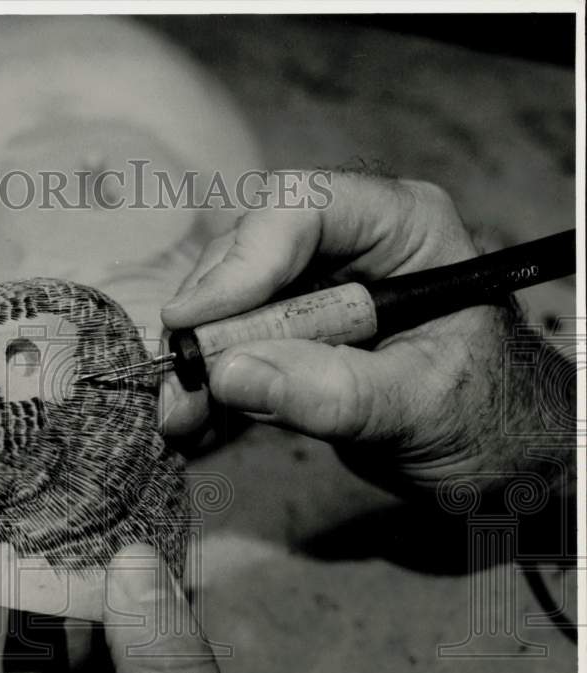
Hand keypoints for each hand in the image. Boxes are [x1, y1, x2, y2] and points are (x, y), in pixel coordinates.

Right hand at [160, 171, 574, 496]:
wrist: (501, 456)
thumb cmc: (492, 417)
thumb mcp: (419, 407)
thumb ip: (332, 391)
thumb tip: (230, 373)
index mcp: (402, 228)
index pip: (303, 207)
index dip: (242, 259)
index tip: (196, 319)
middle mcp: (349, 246)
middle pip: (249, 254)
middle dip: (208, 322)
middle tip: (179, 384)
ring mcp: (315, 290)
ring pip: (228, 303)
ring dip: (198, 364)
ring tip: (181, 417)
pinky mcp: (293, 334)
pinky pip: (233, 348)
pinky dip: (210, 388)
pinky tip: (196, 423)